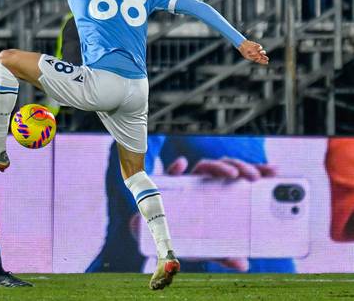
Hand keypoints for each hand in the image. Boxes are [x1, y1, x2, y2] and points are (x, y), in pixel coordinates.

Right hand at [166, 155, 275, 270]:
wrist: (154, 240)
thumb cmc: (184, 238)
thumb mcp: (208, 248)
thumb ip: (224, 254)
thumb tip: (243, 263)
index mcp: (219, 193)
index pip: (240, 177)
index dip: (257, 170)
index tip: (274, 171)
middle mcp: (204, 183)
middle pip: (226, 167)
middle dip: (243, 167)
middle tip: (255, 177)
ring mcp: (186, 183)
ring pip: (205, 166)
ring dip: (220, 166)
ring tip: (232, 174)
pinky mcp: (165, 187)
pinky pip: (169, 174)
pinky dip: (175, 168)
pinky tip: (182, 164)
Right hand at [238, 40, 268, 64]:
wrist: (241, 45)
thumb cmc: (243, 51)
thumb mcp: (247, 56)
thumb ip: (252, 57)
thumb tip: (259, 57)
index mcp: (254, 57)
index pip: (259, 60)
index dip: (263, 62)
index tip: (266, 62)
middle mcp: (256, 54)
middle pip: (262, 57)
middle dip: (265, 58)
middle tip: (267, 58)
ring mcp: (257, 50)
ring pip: (263, 52)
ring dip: (263, 52)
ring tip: (261, 52)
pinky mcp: (257, 46)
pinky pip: (260, 47)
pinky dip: (260, 48)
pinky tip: (258, 49)